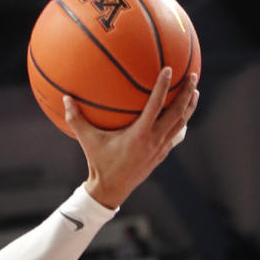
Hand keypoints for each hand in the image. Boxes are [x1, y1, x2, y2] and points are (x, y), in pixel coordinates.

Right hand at [64, 67, 199, 208]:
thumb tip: (65, 98)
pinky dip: (182, 123)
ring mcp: (160, 148)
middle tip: (193, 76)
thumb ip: (76, 119)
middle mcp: (154, 140)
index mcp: (139, 134)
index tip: (170, 69)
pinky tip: (183, 116)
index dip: (163, 86)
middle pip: (178, 113)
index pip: (156, 105)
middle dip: (187, 93)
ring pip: (181, 124)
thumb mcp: (87, 140)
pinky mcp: (161, 155)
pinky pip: (176, 135)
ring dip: (189, 107)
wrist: (111, 190)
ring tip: (195, 92)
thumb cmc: (98, 163)